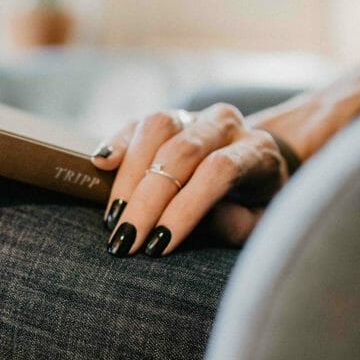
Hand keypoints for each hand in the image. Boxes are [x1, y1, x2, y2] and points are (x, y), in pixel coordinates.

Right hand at [91, 103, 287, 257]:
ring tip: (113, 216)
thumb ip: (231, 223)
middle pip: (181, 151)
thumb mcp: (258, 225)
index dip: (185, 208)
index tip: (158, 244)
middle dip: (147, 200)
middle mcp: (226, 124)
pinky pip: (136, 123)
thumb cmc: (256, 205)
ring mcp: (194, 116)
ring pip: (156, 128)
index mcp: (257, 151)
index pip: (219, 170)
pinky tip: (100, 165)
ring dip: (129, 175)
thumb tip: (192, 221)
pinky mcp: (166, 118)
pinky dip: (117, 143)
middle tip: (125, 239)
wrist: (255, 166)